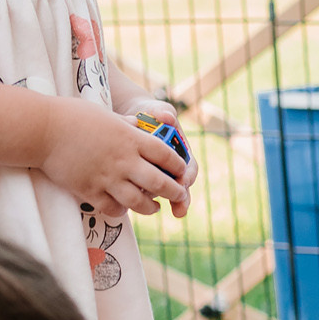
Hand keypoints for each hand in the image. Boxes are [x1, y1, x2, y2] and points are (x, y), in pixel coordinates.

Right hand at [40, 97, 189, 217]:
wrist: (43, 129)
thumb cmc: (73, 116)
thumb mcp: (107, 115)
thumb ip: (126, 125)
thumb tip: (138, 125)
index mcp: (132, 139)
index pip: (167, 156)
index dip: (179, 167)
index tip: (182, 172)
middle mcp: (124, 160)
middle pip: (160, 183)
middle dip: (174, 192)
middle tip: (178, 196)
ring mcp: (107, 177)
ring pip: (139, 202)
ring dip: (150, 208)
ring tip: (154, 208)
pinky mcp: (89, 190)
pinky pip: (112, 209)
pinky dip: (121, 211)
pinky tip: (123, 209)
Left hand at [123, 92, 200, 216]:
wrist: (129, 116)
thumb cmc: (147, 113)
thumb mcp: (155, 110)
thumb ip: (162, 112)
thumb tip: (166, 117)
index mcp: (180, 152)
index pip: (189, 168)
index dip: (187, 176)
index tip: (183, 181)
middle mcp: (171, 167)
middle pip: (180, 187)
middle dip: (181, 199)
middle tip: (179, 210)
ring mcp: (156, 175)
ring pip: (159, 192)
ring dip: (157, 200)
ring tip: (149, 205)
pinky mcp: (140, 179)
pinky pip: (141, 192)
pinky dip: (139, 198)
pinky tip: (131, 203)